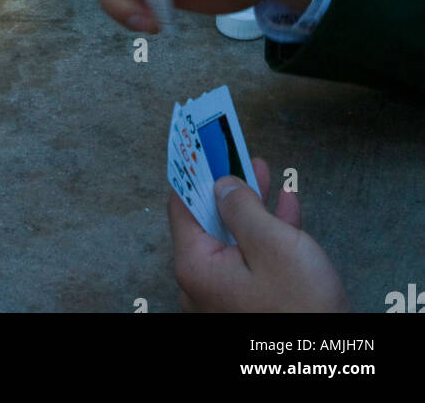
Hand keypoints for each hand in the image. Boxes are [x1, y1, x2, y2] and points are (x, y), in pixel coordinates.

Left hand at [170, 157, 348, 311]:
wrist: (322, 363)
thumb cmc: (298, 305)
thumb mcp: (272, 245)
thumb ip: (243, 208)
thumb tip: (221, 185)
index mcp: (196, 265)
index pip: (183, 204)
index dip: (195, 169)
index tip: (203, 142)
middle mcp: (201, 282)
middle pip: (209, 220)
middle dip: (229, 184)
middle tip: (239, 152)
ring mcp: (223, 296)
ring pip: (233, 239)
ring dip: (252, 205)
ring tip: (266, 172)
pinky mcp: (248, 304)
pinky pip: (250, 261)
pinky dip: (267, 234)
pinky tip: (287, 208)